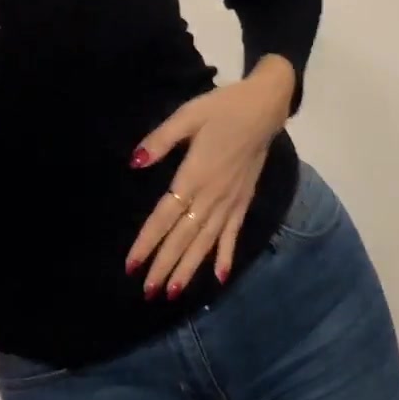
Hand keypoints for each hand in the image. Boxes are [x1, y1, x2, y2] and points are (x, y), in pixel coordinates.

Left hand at [125, 56, 295, 297]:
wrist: (266, 107)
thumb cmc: (222, 108)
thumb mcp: (188, 115)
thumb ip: (161, 140)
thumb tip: (135, 162)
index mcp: (195, 175)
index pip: (165, 217)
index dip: (147, 242)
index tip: (132, 265)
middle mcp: (212, 195)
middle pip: (184, 237)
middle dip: (165, 266)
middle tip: (148, 292)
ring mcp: (230, 202)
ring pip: (206, 242)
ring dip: (190, 268)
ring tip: (174, 292)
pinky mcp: (244, 201)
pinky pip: (233, 234)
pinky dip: (227, 256)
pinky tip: (220, 278)